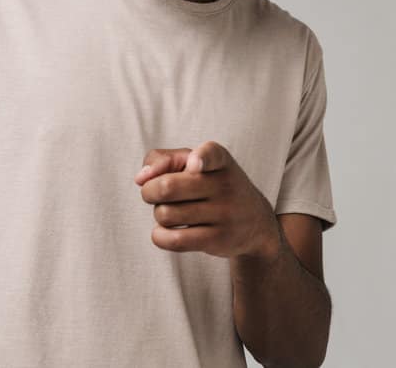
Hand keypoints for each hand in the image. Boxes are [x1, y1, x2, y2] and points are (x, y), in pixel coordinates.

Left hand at [135, 141, 280, 259]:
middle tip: (157, 194)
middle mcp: (225, 184)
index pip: (210, 154)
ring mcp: (224, 213)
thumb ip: (164, 159)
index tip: (194, 165)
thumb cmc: (213, 186)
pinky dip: (159, 236)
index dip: (199, 158)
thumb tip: (141, 179)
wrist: (254, 223)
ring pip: (165, 214)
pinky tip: (167, 232)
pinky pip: (173, 240)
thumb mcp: (196, 162)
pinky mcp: (217, 239)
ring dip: (159, 214)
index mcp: (220, 159)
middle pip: (166, 187)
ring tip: (173, 212)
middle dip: (150, 192)